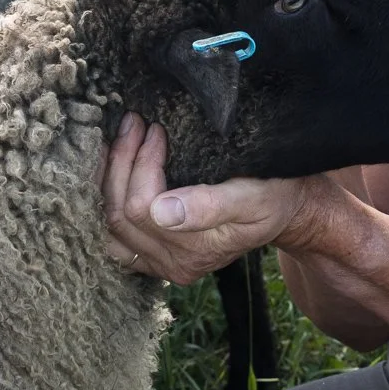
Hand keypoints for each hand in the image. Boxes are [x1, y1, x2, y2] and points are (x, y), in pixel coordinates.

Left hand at [99, 112, 329, 283]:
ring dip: (107, 180)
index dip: (142, 163)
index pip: (144, 208)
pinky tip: (109, 170)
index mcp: (198, 250)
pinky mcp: (151, 257)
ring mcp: (160, 265)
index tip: (154, 128)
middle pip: (121, 215)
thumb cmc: (273, 196)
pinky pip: (112, 235)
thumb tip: (162, 212)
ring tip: (117, 140)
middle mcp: (175, 264)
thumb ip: (211, 206)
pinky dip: (104, 201)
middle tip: (133, 124)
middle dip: (122, 163)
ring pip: (109, 226)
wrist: (284, 211)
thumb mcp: (253, 196)